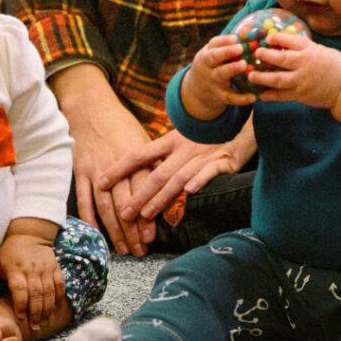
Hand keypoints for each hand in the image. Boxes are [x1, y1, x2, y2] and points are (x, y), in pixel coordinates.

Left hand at [0, 222, 64, 333]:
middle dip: (36, 312)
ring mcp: (46, 268)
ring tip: (44, 322)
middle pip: (36, 294)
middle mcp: (32, 269)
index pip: (20, 290)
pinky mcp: (55, 267)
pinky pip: (60, 284)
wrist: (29, 235)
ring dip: (47, 308)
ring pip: (49, 291)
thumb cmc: (9, 252)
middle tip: (35, 326)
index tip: (20, 317)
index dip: (20, 305)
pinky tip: (55, 308)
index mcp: (16, 270)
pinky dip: (59, 297)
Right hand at [50, 65, 155, 254]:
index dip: (148, 216)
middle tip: (139, 250)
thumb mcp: (142, 141)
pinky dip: (89, 218)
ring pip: (106, 206)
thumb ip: (153, 163)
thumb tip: (172, 184)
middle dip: (132, 230)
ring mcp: (96, 170)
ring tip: (122, 249)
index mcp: (136, 159)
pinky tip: (96, 234)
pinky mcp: (80, 172)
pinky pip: (84, 199)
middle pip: (125, 204)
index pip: (144, 193)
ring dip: (114, 230)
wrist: (92, 110)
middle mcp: (117, 166)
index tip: (153, 236)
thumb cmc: (122, 127)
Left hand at [99, 122, 256, 223]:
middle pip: (158, 173)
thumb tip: (134, 175)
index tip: (101, 182)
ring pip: (179, 178)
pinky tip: (189, 193)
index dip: (120, 167)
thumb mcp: (182, 141)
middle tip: (124, 213)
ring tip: (147, 215)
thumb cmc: (206, 138)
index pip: (140, 154)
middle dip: (140, 195)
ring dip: (162, 197)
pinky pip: (209, 172)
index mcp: (171, 140)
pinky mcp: (223, 162)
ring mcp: (204, 155)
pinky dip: (199, 181)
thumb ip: (162, 156)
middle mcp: (185, 148)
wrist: (240, 126)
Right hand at [180, 34, 254, 118]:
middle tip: (240, 48)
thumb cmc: (213, 65)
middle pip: (214, 58)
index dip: (224, 41)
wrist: (197, 90)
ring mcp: (212, 82)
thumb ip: (229, 43)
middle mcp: (208, 67)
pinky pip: (230, 98)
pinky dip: (241, 99)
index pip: (214, 44)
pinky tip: (253, 97)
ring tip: (244, 65)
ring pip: (221, 75)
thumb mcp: (214, 53)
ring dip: (232, 70)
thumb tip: (250, 27)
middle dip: (226, 52)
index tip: (235, 37)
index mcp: (207, 54)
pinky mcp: (220, 96)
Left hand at [248, 34, 340, 120]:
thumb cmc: (333, 65)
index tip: (267, 38)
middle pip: (281, 59)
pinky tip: (260, 94)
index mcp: (310, 51)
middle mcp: (304, 65)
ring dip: (262, 78)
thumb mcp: (319, 49)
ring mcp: (301, 81)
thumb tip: (282, 41)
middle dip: (266, 55)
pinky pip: (281, 96)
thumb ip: (302, 46)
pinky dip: (270, 96)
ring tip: (251, 76)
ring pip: (278, 79)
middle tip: (256, 53)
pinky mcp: (300, 95)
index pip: (291, 41)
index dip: (277, 38)